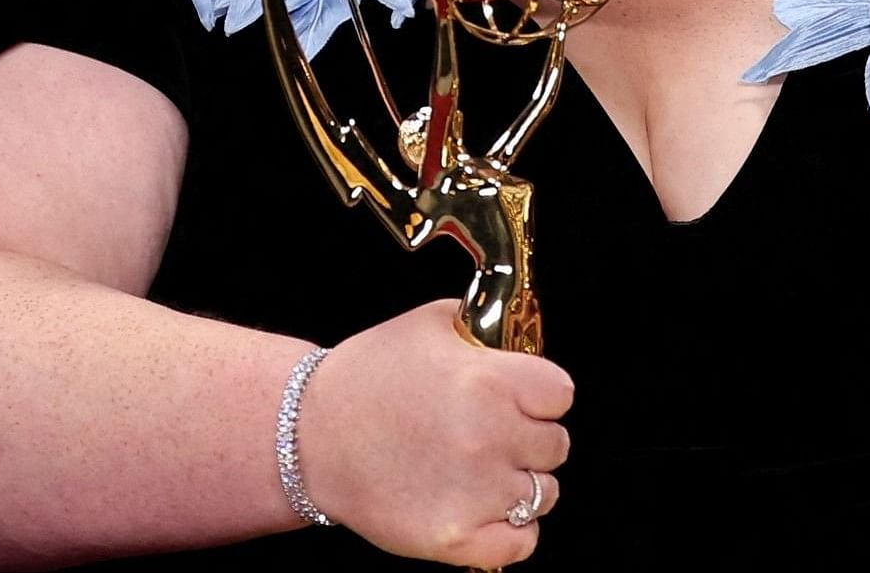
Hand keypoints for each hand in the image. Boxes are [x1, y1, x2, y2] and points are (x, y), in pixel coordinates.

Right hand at [297, 300, 574, 566]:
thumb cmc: (366, 378)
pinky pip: (523, 543)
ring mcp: (474, 493)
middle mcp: (489, 438)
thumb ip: (487, 332)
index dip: (541, 397)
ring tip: (483, 472)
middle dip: (529, 439)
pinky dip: (513, 531)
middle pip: (556, 446)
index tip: (519, 400)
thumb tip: (523, 343)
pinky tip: (486, 509)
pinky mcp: (453, 537)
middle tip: (492, 436)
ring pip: (545, 494)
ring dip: (522, 483)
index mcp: (489, 382)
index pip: (562, 395)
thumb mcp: (430, 326)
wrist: (308, 438)